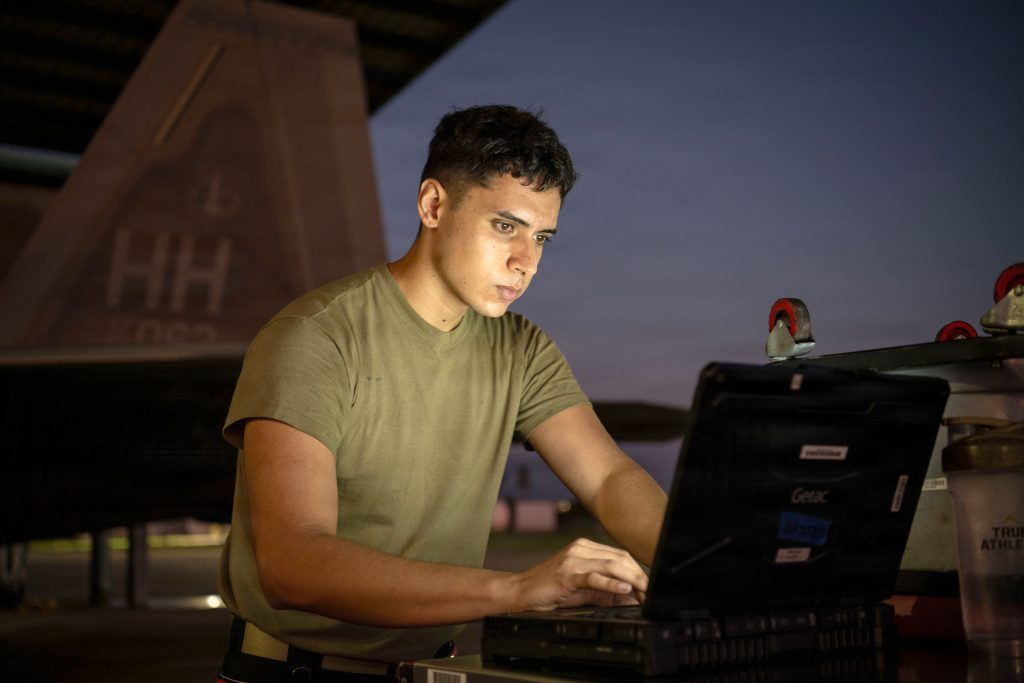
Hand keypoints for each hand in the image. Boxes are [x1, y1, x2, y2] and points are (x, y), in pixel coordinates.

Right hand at [507, 538, 648, 611]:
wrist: (518, 592)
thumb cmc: (548, 591)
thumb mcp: (582, 591)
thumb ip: (605, 592)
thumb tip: (631, 599)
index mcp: (585, 548)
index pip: (619, 556)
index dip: (638, 572)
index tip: (650, 588)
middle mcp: (580, 549)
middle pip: (619, 558)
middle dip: (640, 575)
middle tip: (653, 593)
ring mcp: (572, 559)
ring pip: (611, 564)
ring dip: (632, 579)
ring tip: (646, 591)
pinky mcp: (566, 573)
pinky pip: (593, 576)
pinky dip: (611, 582)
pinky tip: (624, 588)